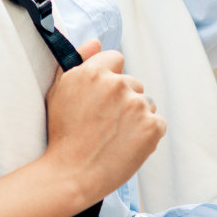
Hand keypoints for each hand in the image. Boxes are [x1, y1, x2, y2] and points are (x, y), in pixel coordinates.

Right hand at [42, 39, 165, 209]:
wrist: (72, 174)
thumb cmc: (62, 134)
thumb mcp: (59, 92)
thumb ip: (78, 61)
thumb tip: (96, 41)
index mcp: (93, 72)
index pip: (116, 59)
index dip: (109, 78)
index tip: (102, 98)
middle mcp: (117, 84)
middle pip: (133, 83)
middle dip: (124, 99)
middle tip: (105, 123)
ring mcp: (137, 106)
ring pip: (146, 103)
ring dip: (136, 116)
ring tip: (115, 136)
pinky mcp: (152, 127)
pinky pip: (158, 122)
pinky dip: (147, 134)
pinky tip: (128, 144)